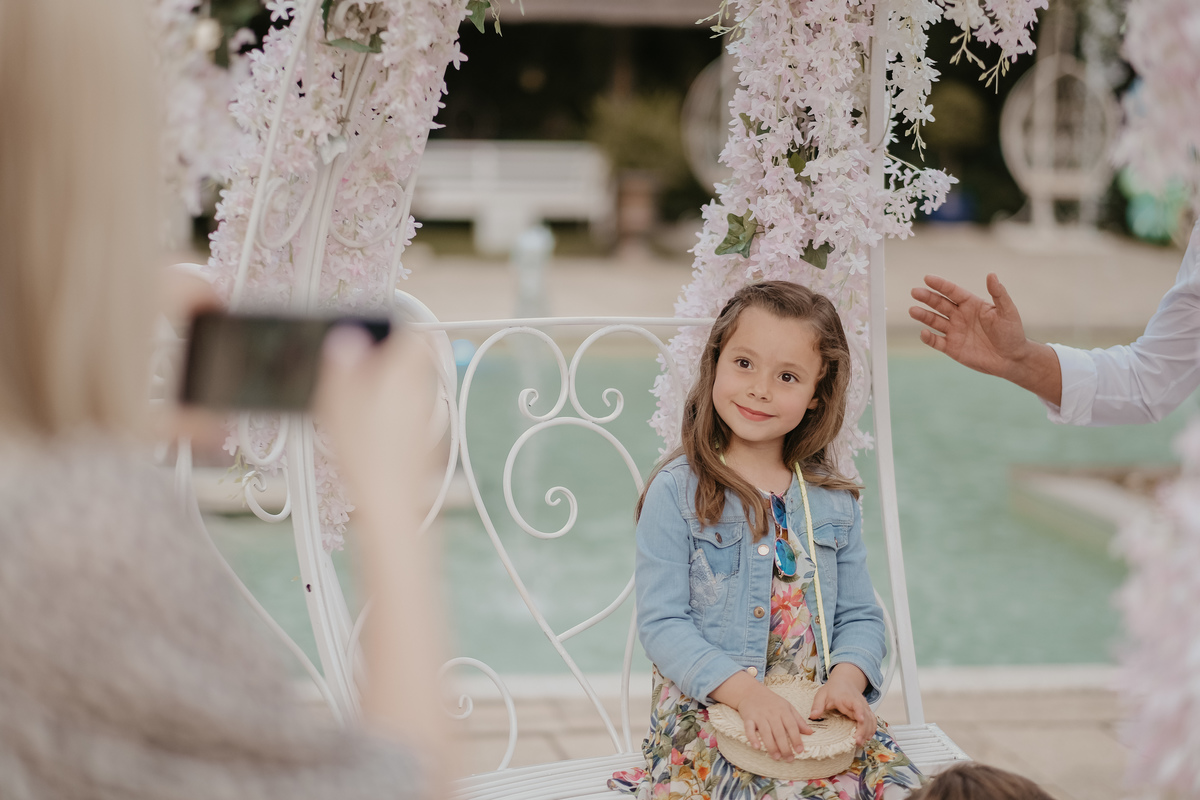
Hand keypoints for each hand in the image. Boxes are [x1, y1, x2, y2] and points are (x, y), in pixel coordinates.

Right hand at [314, 325, 437, 510]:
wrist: (391, 504)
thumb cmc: (367, 454)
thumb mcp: (338, 400)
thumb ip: (344, 363)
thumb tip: (347, 338)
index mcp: (406, 372)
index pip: (415, 333)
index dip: (396, 326)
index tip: (377, 329)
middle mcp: (424, 391)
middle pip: (415, 360)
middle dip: (390, 358)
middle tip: (361, 365)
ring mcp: (428, 417)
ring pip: (413, 387)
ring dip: (391, 384)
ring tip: (358, 399)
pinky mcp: (427, 441)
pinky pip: (412, 413)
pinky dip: (394, 411)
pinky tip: (370, 429)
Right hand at [735, 681, 813, 760]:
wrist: (750, 691)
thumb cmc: (771, 701)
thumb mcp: (787, 706)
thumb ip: (798, 720)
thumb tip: (810, 732)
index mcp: (783, 711)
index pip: (792, 726)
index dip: (796, 739)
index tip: (800, 750)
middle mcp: (772, 713)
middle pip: (779, 732)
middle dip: (785, 747)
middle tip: (789, 759)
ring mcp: (759, 716)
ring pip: (766, 732)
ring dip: (771, 746)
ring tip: (776, 757)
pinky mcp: (748, 718)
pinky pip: (749, 729)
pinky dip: (752, 738)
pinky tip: (757, 747)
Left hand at [810, 664, 874, 747]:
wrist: (845, 681)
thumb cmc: (833, 689)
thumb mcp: (822, 695)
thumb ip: (817, 705)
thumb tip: (812, 717)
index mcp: (848, 698)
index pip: (857, 704)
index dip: (860, 712)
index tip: (860, 719)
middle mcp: (859, 703)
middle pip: (865, 716)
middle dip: (863, 729)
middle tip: (857, 741)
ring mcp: (864, 707)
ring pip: (870, 720)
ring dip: (867, 732)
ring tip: (860, 742)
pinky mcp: (867, 711)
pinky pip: (873, 721)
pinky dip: (872, 729)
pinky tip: (867, 738)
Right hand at [909, 274, 1062, 405]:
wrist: (1012, 359)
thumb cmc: (1012, 333)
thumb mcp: (1007, 311)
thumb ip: (998, 293)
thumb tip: (991, 274)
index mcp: (971, 304)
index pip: (952, 292)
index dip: (940, 285)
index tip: (927, 278)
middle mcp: (960, 316)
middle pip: (939, 304)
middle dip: (927, 298)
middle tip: (915, 292)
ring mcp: (954, 332)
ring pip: (934, 321)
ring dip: (923, 316)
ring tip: (912, 310)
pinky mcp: (952, 348)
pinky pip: (936, 342)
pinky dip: (928, 338)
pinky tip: (924, 333)